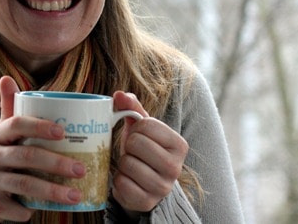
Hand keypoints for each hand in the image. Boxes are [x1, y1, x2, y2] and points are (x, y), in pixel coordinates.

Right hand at [0, 76, 86, 222]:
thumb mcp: (0, 135)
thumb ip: (8, 109)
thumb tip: (6, 77)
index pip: (16, 124)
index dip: (39, 126)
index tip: (63, 132)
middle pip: (25, 156)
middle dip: (56, 163)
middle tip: (81, 169)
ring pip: (24, 185)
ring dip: (52, 192)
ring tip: (76, 196)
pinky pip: (15, 209)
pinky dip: (32, 211)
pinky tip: (48, 211)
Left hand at [111, 91, 187, 214]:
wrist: (144, 185)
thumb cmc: (143, 150)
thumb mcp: (141, 127)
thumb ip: (131, 107)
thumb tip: (119, 94)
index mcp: (179, 144)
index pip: (147, 124)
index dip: (135, 128)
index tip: (139, 135)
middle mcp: (176, 167)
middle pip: (136, 143)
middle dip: (128, 145)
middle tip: (133, 151)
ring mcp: (162, 187)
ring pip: (128, 164)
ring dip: (123, 163)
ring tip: (130, 166)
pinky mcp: (147, 202)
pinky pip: (121, 184)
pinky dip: (118, 180)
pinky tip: (127, 180)